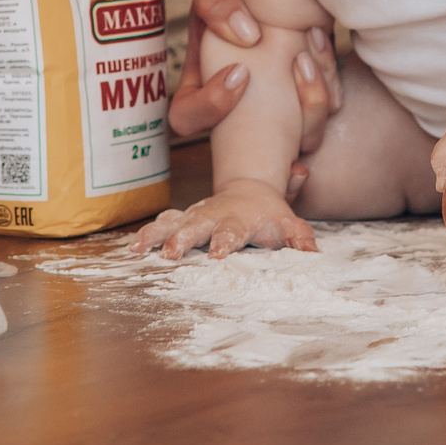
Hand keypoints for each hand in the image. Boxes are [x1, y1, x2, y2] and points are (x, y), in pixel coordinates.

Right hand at [132, 177, 317, 259]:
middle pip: (196, 226)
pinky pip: (162, 224)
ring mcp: (195, 215)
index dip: (224, 241)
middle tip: (170, 254)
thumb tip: (313, 254)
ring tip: (140, 249)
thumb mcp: (289, 224)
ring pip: (173, 223)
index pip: (232, 231)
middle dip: (182, 239)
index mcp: (239, 219)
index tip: (217, 255)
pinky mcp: (182, 219)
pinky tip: (133, 248)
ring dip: (157, 235)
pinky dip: (148, 233)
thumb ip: (300, 238)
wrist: (250, 189)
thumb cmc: (270, 214)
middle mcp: (214, 215)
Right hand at [168, 0, 340, 148]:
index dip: (211, 106)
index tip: (242, 71)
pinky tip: (332, 84)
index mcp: (199, 81)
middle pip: (242, 148)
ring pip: (287, 143)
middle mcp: (234, 107)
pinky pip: (313, 127)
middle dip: (272, 126)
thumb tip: (243, 32)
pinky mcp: (301, 105)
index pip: (187, 117)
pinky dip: (326, 105)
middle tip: (297, 72)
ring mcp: (269, 111)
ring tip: (317, 66)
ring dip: (309, 113)